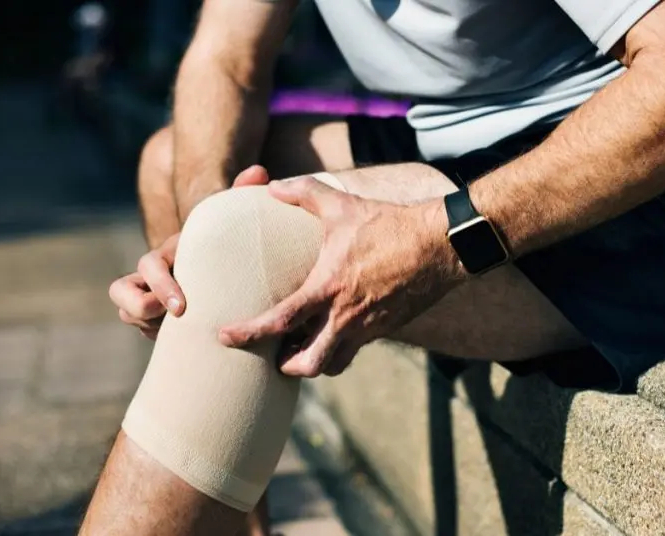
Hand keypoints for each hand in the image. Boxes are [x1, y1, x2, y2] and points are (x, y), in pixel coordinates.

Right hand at [109, 165, 270, 338]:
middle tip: (177, 320)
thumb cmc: (235, 243)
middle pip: (120, 292)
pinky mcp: (158, 319)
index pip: (147, 267)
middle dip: (141, 309)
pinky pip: (145, 331)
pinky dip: (159, 337)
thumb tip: (259, 172)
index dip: (159, 286)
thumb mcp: (236, 222)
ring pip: (128, 313)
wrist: (233, 268)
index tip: (182, 307)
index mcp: (171, 253)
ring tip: (180, 333)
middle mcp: (154, 274)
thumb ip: (242, 196)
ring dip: (147, 325)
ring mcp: (152, 297)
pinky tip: (189, 342)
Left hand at [218, 175, 465, 376]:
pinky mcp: (386, 328)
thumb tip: (272, 187)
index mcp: (328, 288)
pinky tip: (334, 332)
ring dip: (314, 362)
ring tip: (301, 348)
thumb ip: (304, 192)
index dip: (248, 333)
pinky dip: (339, 349)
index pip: (279, 322)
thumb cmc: (389, 224)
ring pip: (333, 364)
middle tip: (273, 355)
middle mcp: (346, 316)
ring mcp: (368, 327)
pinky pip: (356, 349)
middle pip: (308, 363)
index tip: (224, 336)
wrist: (440, 246)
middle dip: (286, 366)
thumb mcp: (343, 204)